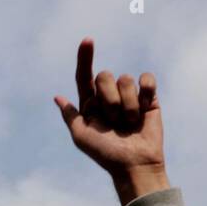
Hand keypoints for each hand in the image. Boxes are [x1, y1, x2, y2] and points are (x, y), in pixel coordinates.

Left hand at [55, 38, 168, 205]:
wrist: (135, 165)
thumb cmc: (106, 155)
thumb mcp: (82, 137)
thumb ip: (70, 116)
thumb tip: (57, 97)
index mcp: (90, 105)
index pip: (84, 76)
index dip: (85, 57)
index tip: (88, 40)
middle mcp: (109, 97)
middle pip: (105, 76)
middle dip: (109, 99)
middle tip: (115, 122)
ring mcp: (129, 96)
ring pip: (126, 79)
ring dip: (128, 104)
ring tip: (129, 124)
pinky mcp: (149, 98)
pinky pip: (146, 79)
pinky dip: (146, 92)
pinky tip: (146, 109)